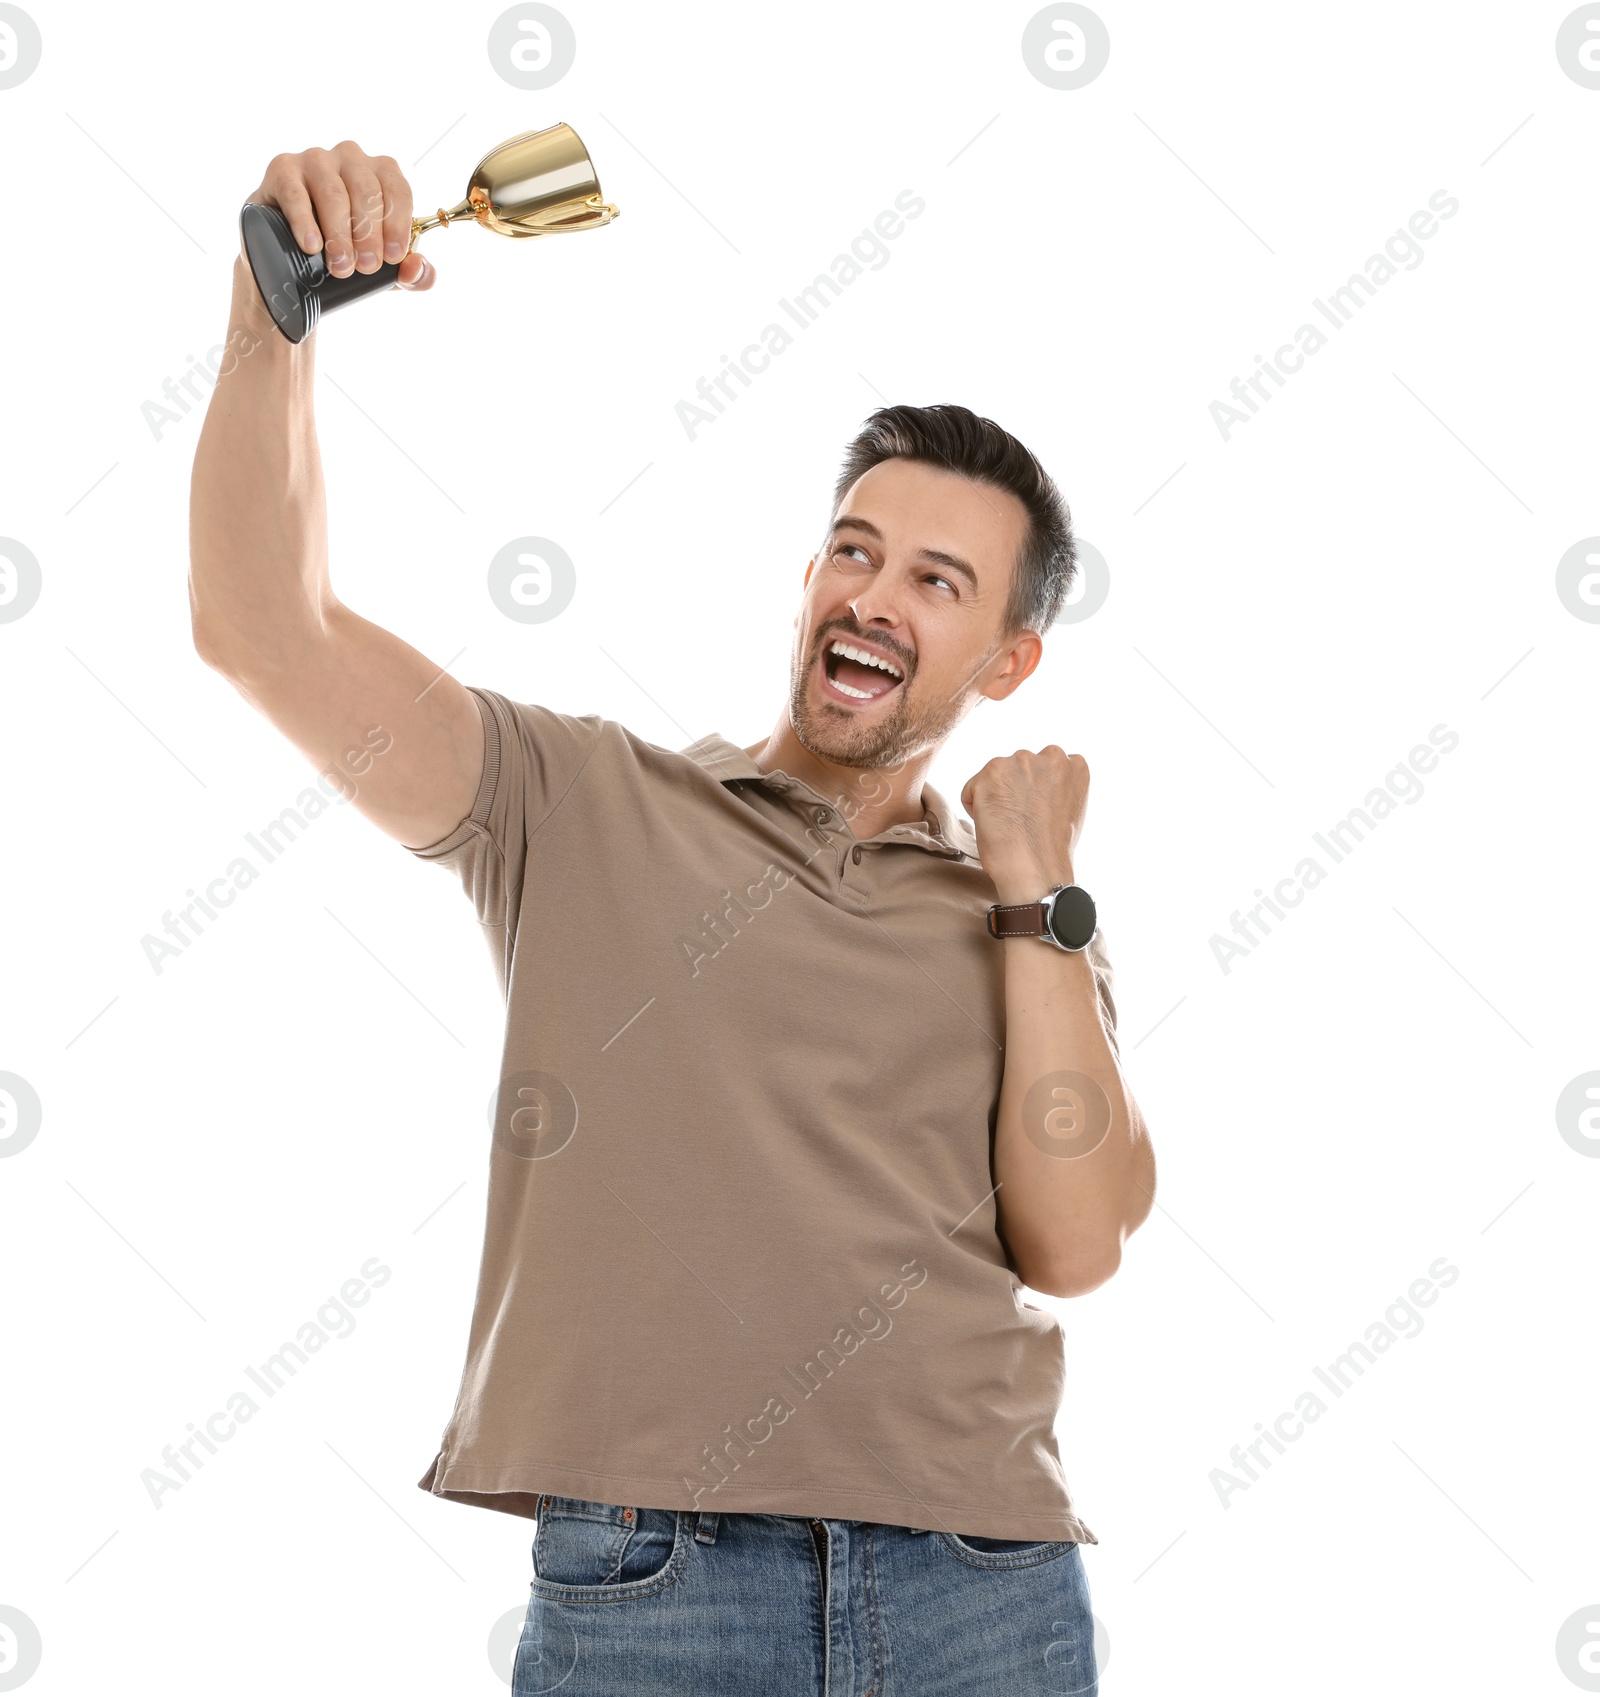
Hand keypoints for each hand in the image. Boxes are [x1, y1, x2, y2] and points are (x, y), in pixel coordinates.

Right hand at [237, 141, 435, 334]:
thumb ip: (412, 274)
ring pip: (333, 193)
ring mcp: (315, 160)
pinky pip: (295, 193)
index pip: (397, 190)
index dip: (398, 224)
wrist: (290, 254)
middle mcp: (350, 158)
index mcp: (381, 173)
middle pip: (366, 191)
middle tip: (366, 268)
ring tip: (341, 267)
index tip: (393, 258)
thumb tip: (416, 270)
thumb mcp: (383, 268)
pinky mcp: (283, 169)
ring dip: (340, 234)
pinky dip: (304, 221)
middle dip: (369, 234)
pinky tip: (311, 245)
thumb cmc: (347, 251)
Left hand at [960, 746, 1088, 902]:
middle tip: (1022, 821)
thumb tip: (1037, 784)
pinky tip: (995, 825)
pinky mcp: (992, 772)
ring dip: (995, 798)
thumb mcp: (1070, 808)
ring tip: (1010, 824)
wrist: (1037, 869)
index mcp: (1074, 764)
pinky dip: (975, 809)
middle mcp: (1050, 755)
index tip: (1037, 814)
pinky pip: (971, 790)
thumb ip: (1056, 786)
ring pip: (995, 778)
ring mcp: (1021, 761)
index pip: (1045, 767)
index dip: (1037, 794)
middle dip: (1015, 791)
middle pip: (1018, 769)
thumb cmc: (1050, 850)